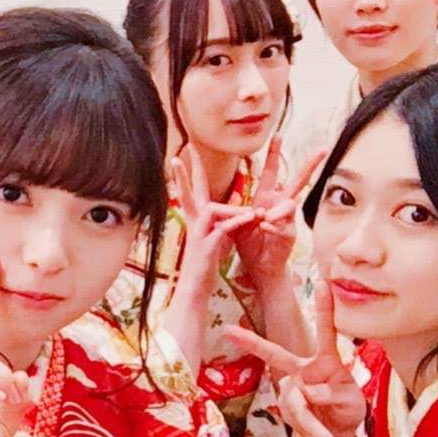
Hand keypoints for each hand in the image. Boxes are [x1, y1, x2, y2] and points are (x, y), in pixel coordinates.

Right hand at [170, 149, 259, 299]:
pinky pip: (223, 228)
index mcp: (197, 217)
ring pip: (213, 209)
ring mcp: (199, 233)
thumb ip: (224, 220)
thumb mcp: (217, 236)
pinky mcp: (208, 245)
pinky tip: (251, 219)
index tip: (187, 150)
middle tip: (183, 150)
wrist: (196, 286)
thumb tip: (234, 210)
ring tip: (253, 215)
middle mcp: (194, 221)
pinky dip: (238, 223)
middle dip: (187, 171)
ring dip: (234, 209)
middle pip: (188, 191)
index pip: (192, 189)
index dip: (190, 169)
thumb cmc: (207, 261)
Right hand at [226, 283, 363, 436]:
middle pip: (276, 354)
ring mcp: (292, 388)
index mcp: (325, 360)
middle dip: (252, 343)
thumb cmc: (346, 411)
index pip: (325, 331)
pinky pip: (298, 418)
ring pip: (296, 401)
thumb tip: (309, 391)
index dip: (323, 308)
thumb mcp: (351, 402)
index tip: (322, 281)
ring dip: (314, 425)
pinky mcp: (288, 407)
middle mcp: (303, 369)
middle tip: (228, 331)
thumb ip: (334, 394)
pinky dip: (314, 434)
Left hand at [233, 138, 325, 289]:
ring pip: (291, 205)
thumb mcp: (237, 220)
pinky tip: (263, 229)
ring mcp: (288, 219)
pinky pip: (283, 225)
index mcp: (266, 198)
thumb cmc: (249, 242)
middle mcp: (280, 205)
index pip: (272, 171)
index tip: (278, 134)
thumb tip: (220, 199)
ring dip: (276, 211)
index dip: (274, 153)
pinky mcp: (290, 235)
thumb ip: (234, 208)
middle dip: (310, 165)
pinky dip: (272, 226)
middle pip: (299, 180)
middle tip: (323, 149)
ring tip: (262, 219)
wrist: (258, 266)